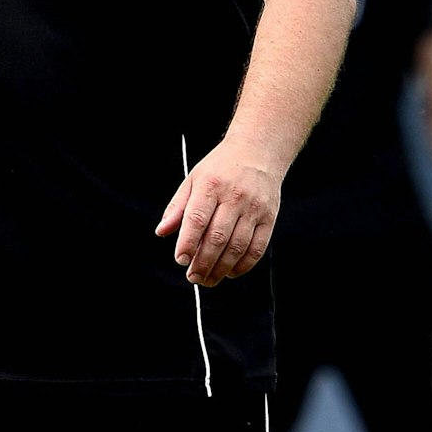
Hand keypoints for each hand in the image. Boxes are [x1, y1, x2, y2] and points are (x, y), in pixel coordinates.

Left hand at [155, 138, 283, 286]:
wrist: (258, 152)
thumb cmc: (220, 168)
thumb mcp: (193, 179)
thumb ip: (177, 207)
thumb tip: (162, 231)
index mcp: (211, 185)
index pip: (197, 219)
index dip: (187, 242)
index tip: (180, 260)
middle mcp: (234, 197)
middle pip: (218, 237)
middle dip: (203, 262)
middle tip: (193, 277)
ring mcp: (254, 208)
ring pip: (238, 246)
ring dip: (221, 268)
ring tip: (208, 279)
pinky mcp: (269, 218)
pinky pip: (257, 248)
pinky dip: (243, 265)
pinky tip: (230, 272)